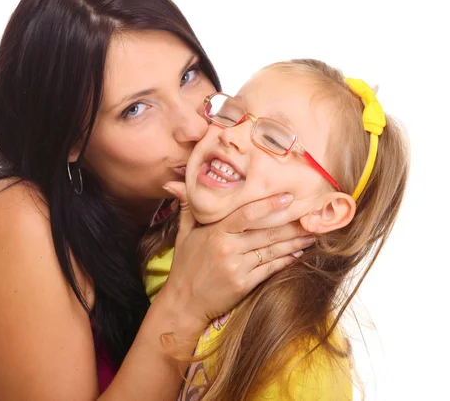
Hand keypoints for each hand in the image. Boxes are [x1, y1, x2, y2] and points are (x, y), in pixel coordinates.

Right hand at [161, 181, 309, 329]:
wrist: (183, 302)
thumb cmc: (185, 265)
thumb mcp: (183, 233)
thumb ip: (187, 206)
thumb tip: (174, 182)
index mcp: (215, 232)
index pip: (246, 214)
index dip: (269, 205)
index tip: (288, 197)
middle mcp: (227, 248)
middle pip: (266, 232)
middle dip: (291, 224)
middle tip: (310, 216)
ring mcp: (237, 267)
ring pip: (272, 250)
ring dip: (294, 242)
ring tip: (311, 234)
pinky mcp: (244, 284)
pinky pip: (270, 269)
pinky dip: (286, 261)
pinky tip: (298, 254)